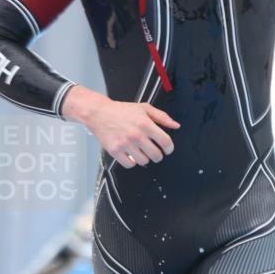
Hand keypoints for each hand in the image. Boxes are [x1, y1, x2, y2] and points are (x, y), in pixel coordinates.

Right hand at [62, 86, 180, 168]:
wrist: (99, 113)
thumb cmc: (121, 110)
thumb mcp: (144, 108)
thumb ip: (162, 117)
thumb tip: (175, 126)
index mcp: (145, 124)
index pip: (165, 142)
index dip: (169, 148)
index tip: (168, 149)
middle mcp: (136, 135)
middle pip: (156, 155)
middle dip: (158, 155)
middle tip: (154, 151)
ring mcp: (125, 144)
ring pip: (144, 162)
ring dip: (145, 158)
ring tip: (141, 151)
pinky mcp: (115, 151)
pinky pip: (129, 165)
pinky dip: (132, 162)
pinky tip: (131, 155)